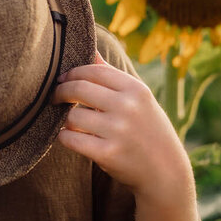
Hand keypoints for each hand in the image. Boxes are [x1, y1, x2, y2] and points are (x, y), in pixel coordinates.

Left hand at [51, 52, 194, 207]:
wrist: (166, 173)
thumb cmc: (147, 129)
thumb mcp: (138, 98)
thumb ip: (111, 74)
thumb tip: (89, 47)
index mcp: (136, 89)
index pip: (92, 70)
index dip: (72, 73)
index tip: (63, 79)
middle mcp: (128, 107)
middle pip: (78, 88)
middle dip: (60, 91)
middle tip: (55, 96)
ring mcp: (118, 131)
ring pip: (72, 115)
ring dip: (65, 118)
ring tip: (69, 121)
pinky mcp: (108, 154)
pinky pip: (70, 138)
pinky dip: (64, 136)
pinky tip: (69, 136)